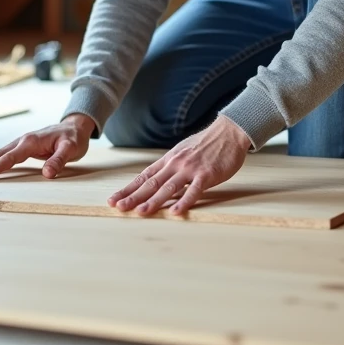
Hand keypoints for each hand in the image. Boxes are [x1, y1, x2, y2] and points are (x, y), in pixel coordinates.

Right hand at [0, 114, 94, 180]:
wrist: (74, 127)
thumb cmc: (73, 139)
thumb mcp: (71, 149)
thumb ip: (59, 160)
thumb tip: (48, 174)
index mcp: (30, 141)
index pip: (9, 157)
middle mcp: (21, 141)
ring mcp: (20, 143)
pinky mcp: (21, 148)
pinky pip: (1, 155)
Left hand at [108, 115, 250, 216]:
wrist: (230, 132)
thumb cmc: (207, 144)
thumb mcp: (183, 152)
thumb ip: (170, 167)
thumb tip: (155, 182)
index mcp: (169, 160)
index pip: (144, 177)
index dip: (128, 189)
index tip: (114, 199)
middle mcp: (176, 164)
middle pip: (151, 183)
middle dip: (133, 197)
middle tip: (119, 207)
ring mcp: (191, 169)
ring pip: (169, 187)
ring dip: (154, 201)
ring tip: (141, 212)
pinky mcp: (207, 175)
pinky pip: (194, 190)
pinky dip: (185, 201)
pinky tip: (176, 212)